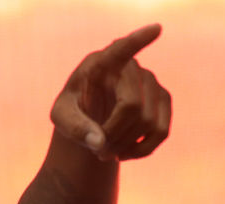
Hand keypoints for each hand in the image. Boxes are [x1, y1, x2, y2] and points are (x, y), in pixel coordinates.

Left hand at [50, 24, 171, 161]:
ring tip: (105, 153)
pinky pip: (162, 131)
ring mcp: (152, 82)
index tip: (155, 29)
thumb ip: (74, 127)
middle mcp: (132, 67)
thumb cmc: (73, 109)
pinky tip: (125, 154)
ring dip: (126, 146)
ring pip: (148, 123)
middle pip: (132, 107)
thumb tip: (99, 142)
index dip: (138, 40)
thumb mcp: (61, 117)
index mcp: (102, 63)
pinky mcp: (163, 100)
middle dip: (114, 135)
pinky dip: (143, 150)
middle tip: (97, 151)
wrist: (90, 116)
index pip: (122, 49)